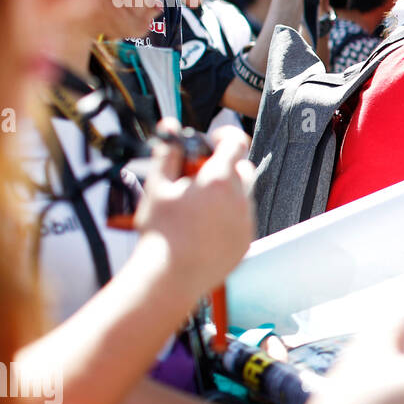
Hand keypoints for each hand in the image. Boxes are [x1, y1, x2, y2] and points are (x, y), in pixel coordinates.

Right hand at [132, 119, 254, 292]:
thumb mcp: (157, 186)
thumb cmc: (161, 232)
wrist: (169, 276)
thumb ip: (168, 153)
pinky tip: (204, 228)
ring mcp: (246, 221)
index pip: (236, 143)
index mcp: (220, 180)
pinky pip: (242, 220)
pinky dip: (228, 218)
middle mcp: (240, 199)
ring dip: (226, 194)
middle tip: (199, 178)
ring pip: (244, 196)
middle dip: (225, 167)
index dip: (224, 137)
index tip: (212, 141)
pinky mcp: (246, 241)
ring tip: (197, 208)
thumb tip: (170, 126)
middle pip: (243, 169)